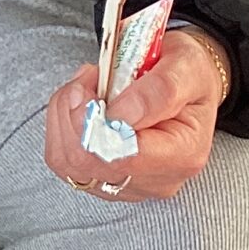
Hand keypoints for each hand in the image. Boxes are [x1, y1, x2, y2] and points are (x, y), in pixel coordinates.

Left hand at [43, 28, 230, 203]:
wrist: (181, 82)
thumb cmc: (187, 73)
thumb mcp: (187, 65)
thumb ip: (160, 89)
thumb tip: (121, 114)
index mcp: (183, 154)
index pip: (124, 156)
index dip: (96, 120)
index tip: (95, 81)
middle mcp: (156, 179)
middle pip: (87, 161)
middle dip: (77, 111)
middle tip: (92, 77)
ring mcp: (127, 184)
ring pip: (67, 161)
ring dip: (65, 114)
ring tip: (88, 87)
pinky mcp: (101, 180)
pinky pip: (62, 159)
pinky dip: (61, 123)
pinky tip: (80, 104)